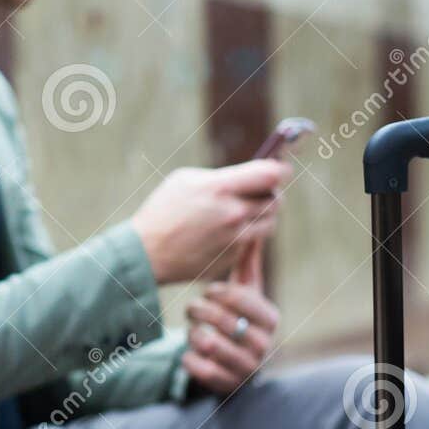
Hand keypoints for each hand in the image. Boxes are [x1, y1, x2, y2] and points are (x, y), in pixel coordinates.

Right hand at [132, 160, 287, 284]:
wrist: (146, 254)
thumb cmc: (162, 211)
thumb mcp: (185, 181)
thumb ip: (221, 177)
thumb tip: (248, 177)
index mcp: (220, 188)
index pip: (271, 174)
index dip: (281, 170)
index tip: (282, 169)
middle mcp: (233, 214)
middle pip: (276, 201)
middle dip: (271, 194)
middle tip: (261, 192)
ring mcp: (235, 239)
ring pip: (269, 224)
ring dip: (262, 217)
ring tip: (243, 213)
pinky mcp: (233, 258)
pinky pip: (251, 243)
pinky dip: (244, 236)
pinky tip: (223, 233)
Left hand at [182, 243, 278, 394]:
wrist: (236, 365)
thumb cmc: (239, 320)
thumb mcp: (246, 292)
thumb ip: (248, 263)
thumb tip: (253, 229)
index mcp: (271, 317)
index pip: (237, 296)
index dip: (215, 292)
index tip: (208, 292)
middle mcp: (265, 344)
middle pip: (219, 318)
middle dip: (198, 310)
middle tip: (193, 309)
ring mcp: (248, 367)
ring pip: (207, 343)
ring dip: (192, 334)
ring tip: (193, 331)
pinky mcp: (228, 386)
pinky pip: (199, 368)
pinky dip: (188, 359)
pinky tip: (190, 354)